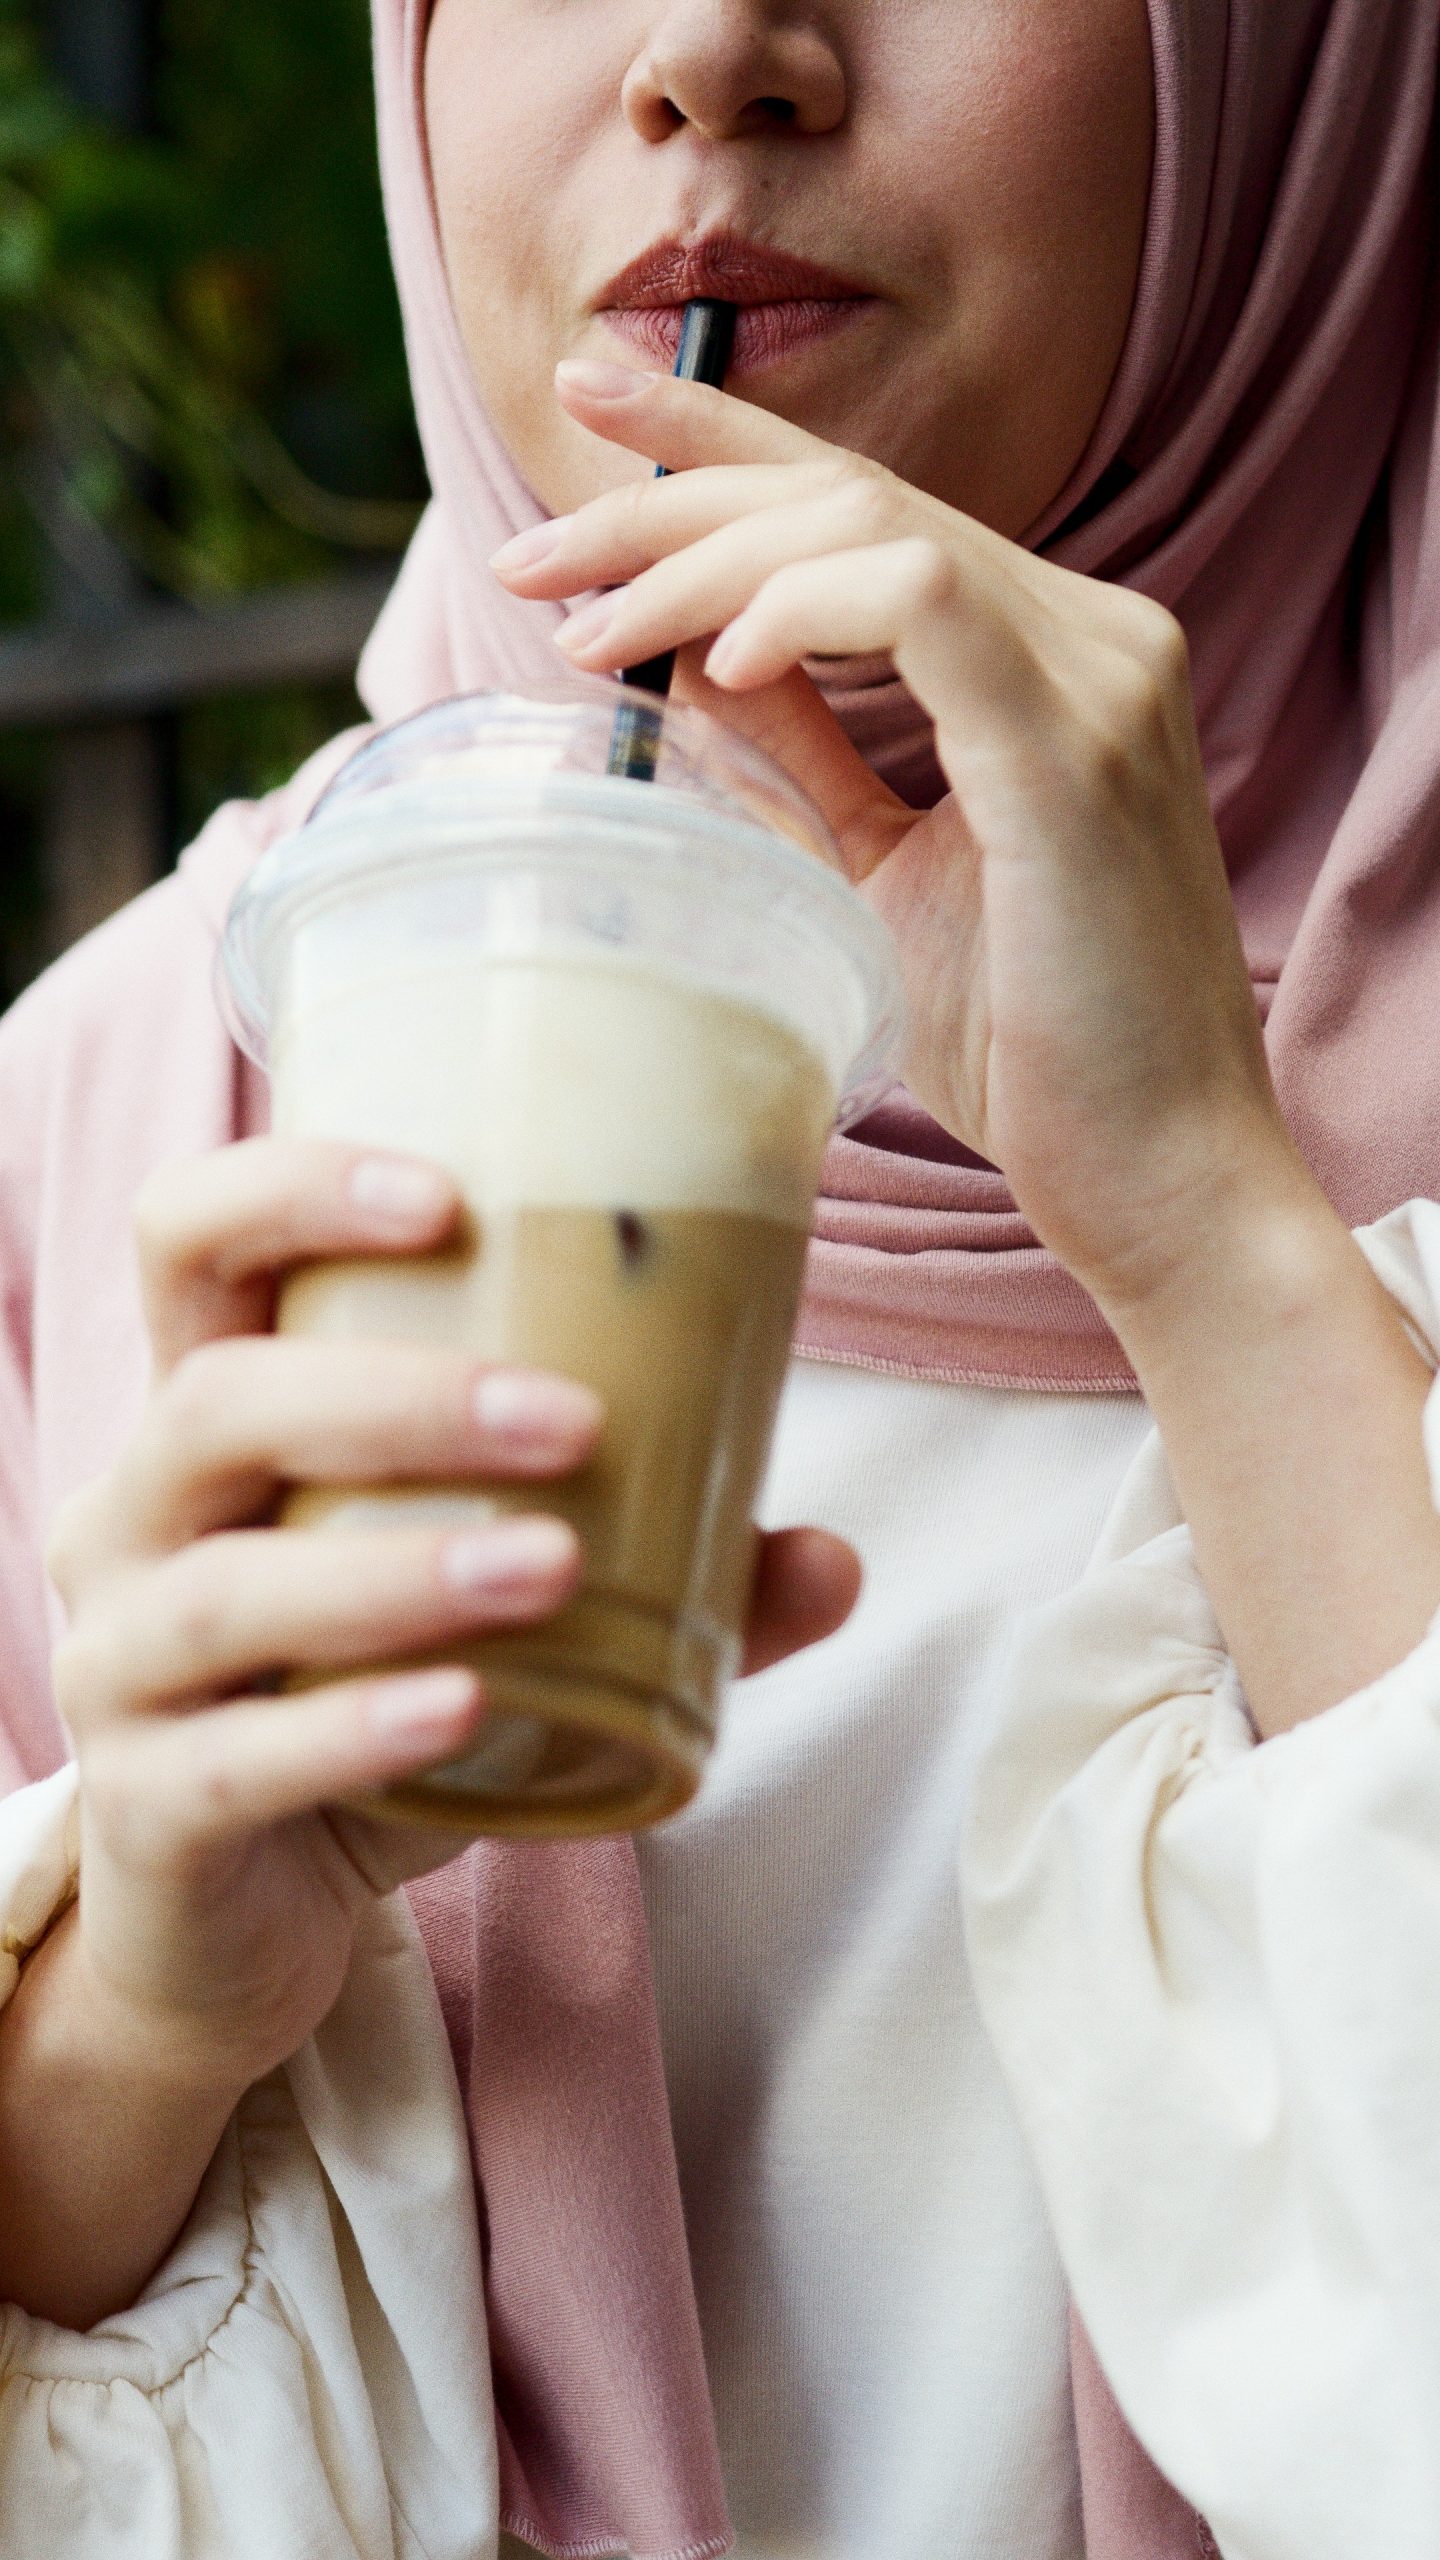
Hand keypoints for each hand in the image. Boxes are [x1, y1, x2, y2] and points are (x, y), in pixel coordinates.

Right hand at [45, 1138, 857, 2091]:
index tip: (450, 1197)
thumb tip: (833, 1558)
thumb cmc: (363, 1712)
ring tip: (553, 1567)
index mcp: (209, 1421)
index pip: (190, 1242)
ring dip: (399, 1567)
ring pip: (225, 1587)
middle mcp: (131, 1520)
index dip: (291, 1189)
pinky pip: (229, 1762)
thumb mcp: (492, 1624)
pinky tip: (459, 1711)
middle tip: (568, 1422)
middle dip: (398, 1396)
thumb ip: (659, 1582)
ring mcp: (114, 1668)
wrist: (243, 1925)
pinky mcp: (139, 1811)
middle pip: (214, 1403)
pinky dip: (352, 1730)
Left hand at [493, 360, 1299, 1318]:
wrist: (1157, 1174)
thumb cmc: (1030, 1045)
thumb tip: (694, 672)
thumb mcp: (882, 876)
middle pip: (851, 494)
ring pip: (869, 527)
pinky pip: (920, 605)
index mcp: (1047, 655)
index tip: (590, 409)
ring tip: (589, 635)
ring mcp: (1098, 680)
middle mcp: (1091, 635)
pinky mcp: (1076, 750)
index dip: (721, 442)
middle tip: (529, 551)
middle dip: (667, 499)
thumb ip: (808, 764)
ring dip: (701, 564)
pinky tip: (718, 664)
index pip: (866, 506)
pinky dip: (800, 611)